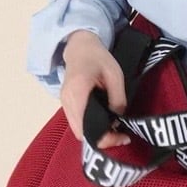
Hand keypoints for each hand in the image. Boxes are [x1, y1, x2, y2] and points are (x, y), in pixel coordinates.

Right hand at [60, 30, 130, 148]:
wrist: (80, 47)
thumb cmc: (98, 58)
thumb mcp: (115, 75)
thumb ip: (117, 98)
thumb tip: (118, 118)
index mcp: (78, 91)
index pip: (86, 126)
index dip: (104, 137)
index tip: (121, 137)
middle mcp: (67, 100)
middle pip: (81, 132)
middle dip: (102, 139)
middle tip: (121, 137)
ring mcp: (64, 103)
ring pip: (79, 130)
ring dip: (96, 134)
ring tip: (115, 131)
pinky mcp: (66, 104)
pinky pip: (78, 123)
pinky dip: (90, 127)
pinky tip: (105, 123)